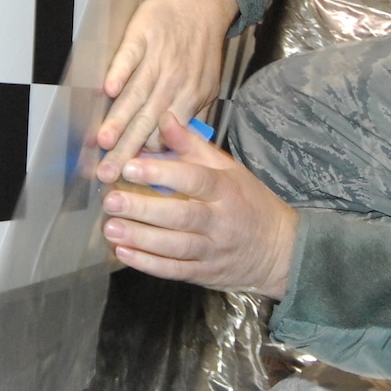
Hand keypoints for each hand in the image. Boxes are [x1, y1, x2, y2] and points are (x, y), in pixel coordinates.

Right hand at [96, 0, 238, 177]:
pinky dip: (120, 72)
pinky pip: (130, 57)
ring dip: (120, 117)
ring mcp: (158, 59)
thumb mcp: (207, 86)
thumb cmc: (200, 49)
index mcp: (190, 98)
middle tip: (107, 173)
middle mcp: (173, 83)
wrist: (201, 4)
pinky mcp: (143, 36)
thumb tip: (176, 148)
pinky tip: (108, 89)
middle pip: (147, 122)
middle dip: (126, 150)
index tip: (129, 178)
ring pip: (137, 94)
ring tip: (103, 141)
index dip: (148, 158)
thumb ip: (192, 116)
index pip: (167, 135)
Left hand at [101, 111, 297, 296]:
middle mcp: (221, 221)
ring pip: (176, 246)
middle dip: (144, 208)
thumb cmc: (248, 203)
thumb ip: (193, 145)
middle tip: (112, 200)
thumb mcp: (229, 170)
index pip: (195, 179)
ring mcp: (213, 250)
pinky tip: (124, 253)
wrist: (278, 250)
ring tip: (111, 228)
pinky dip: (149, 264)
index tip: (130, 166)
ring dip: (141, 238)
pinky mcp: (204, 273)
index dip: (163, 173)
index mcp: (227, 190)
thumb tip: (165, 118)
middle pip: (182, 215)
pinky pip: (175, 270)